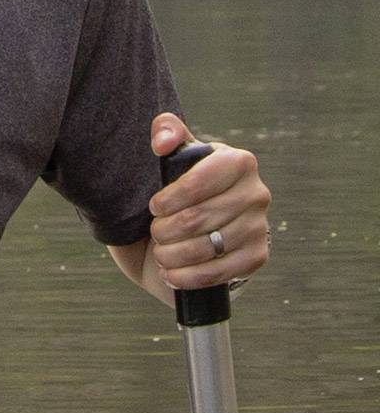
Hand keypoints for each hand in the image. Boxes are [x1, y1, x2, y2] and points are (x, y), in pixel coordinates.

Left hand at [148, 113, 270, 289]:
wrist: (202, 233)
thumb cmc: (184, 193)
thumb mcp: (176, 162)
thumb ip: (167, 136)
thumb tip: (163, 140)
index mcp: (238, 163)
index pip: (194, 184)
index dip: (165, 202)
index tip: (154, 208)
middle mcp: (256, 193)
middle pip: (193, 220)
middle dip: (163, 232)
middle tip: (156, 233)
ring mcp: (259, 227)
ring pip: (200, 248)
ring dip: (169, 255)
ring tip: (161, 253)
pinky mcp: (256, 257)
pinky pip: (214, 273)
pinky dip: (183, 277)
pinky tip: (171, 273)